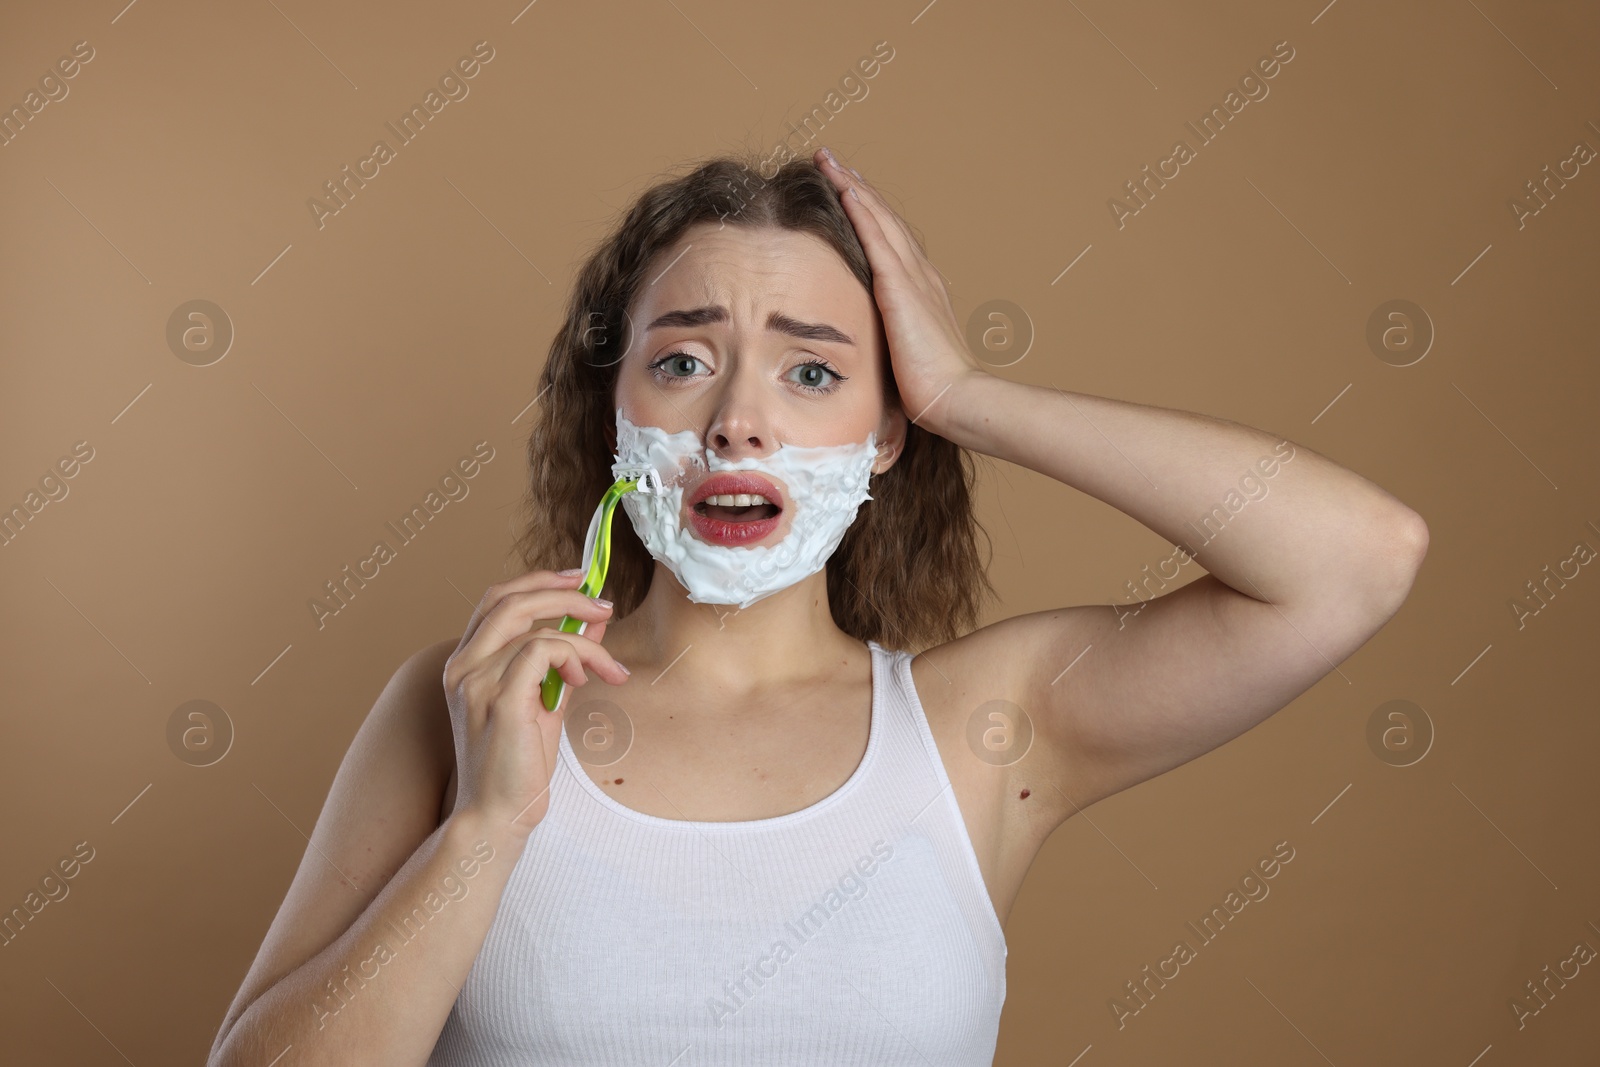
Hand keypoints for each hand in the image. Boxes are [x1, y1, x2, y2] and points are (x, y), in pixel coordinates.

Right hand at [442, 569, 628, 837]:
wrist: (497, 816)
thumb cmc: (518, 765)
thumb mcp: (546, 699)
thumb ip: (564, 659)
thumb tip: (594, 622)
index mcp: (466, 663)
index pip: (498, 599)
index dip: (539, 581)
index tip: (581, 580)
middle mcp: (462, 666)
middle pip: (511, 599)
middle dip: (565, 592)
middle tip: (605, 604)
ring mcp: (476, 682)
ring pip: (537, 628)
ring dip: (584, 641)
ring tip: (608, 669)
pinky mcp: (499, 700)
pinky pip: (542, 651)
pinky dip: (572, 657)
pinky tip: (580, 681)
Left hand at [813, 146, 985, 430]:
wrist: (954, 396)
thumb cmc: (931, 388)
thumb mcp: (908, 355)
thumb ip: (894, 340)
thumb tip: (879, 347)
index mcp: (922, 290)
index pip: (892, 242)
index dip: (871, 214)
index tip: (851, 191)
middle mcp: (921, 275)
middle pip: (885, 220)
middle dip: (859, 189)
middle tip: (836, 162)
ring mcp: (913, 277)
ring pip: (880, 219)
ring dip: (855, 188)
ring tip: (832, 163)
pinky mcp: (900, 286)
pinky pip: (877, 237)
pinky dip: (861, 210)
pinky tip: (845, 189)